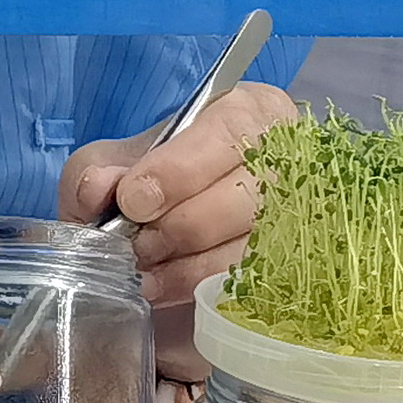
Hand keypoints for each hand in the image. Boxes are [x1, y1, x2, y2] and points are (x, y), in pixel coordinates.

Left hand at [62, 79, 295, 381]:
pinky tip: (167, 289)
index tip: (135, 201)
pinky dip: (205, 288)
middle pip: (250, 193)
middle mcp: (291, 158)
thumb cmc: (149, 181)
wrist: (172, 227)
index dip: (181, 169)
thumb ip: (96, 170)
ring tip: (144, 270)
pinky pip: (259, 282)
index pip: (231, 130)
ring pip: (258, 243)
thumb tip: (99, 188)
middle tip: (136, 244)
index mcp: (250, 112)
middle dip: (182, 225)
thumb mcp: (112, 163)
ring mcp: (306, 213)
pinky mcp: (300, 263)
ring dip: (190, 264)